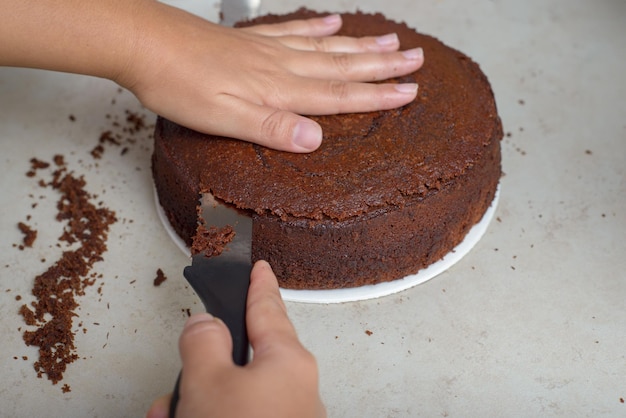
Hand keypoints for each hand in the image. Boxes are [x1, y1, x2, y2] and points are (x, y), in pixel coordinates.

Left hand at [1, 0, 422, 151]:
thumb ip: (273, 128)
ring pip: (326, 47)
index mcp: (280, 89)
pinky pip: (294, 31)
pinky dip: (317, 28)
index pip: (339, 96)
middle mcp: (282, 66)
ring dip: (359, 47)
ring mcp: (268, 50)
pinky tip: (331, 24)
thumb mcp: (226, 118)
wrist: (146, 45)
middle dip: (382, 66)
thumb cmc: (181, 85)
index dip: (377, 96)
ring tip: (388, 41)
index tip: (409, 92)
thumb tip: (316, 139)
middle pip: (342, 66)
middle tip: (416, 58)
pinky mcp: (251, 42)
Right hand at [146, 260, 325, 417]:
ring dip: (193, 407)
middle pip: (238, 361)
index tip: (260, 267)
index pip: (268, 308)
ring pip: (228, 398)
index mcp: (287, 362)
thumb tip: (208, 324)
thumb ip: (204, 342)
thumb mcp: (209, 381)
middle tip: (174, 390)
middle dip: (200, 372)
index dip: (258, 284)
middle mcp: (292, 389)